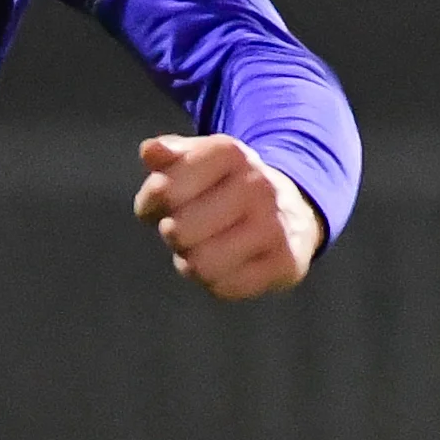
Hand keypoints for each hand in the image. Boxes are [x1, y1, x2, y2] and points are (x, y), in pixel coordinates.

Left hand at [134, 133, 321, 301]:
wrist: (290, 211)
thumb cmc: (224, 187)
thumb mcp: (196, 161)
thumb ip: (167, 156)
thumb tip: (149, 151)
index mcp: (230, 152)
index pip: (163, 191)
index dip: (152, 203)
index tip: (166, 200)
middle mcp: (258, 184)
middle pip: (178, 231)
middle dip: (174, 235)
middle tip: (191, 228)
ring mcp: (275, 224)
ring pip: (200, 264)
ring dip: (192, 262)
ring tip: (206, 248)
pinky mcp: (286, 262)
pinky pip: (225, 288)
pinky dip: (216, 282)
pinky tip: (228, 264)